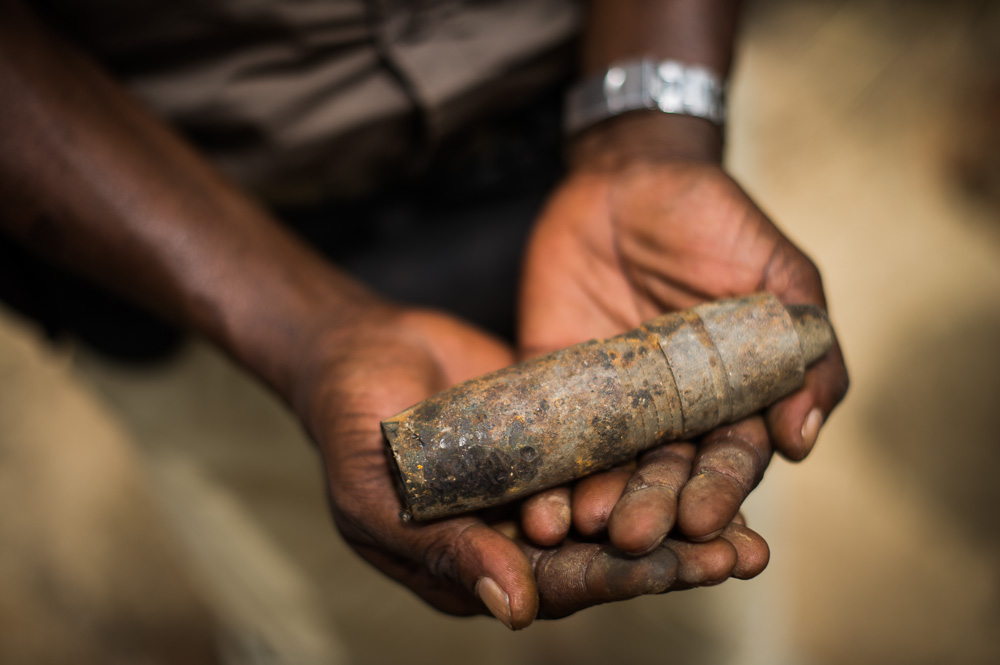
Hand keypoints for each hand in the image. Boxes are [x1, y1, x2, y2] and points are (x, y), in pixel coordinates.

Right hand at [288, 304, 768, 626]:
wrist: (356, 350)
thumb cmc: (351, 427)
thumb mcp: (379, 496)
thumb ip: (445, 552)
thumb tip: (517, 611)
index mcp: (474, 566)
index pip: (560, 587)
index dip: (627, 580)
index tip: (695, 568)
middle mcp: (514, 536)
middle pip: (603, 560)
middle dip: (674, 560)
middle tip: (744, 556)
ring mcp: (536, 489)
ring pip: (615, 514)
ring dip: (678, 519)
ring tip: (749, 524)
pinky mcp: (552, 443)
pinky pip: (608, 459)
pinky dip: (654, 463)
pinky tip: (707, 453)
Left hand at [518, 151, 847, 551]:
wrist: (625, 176)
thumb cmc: (711, 219)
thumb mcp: (776, 270)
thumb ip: (803, 348)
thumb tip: (803, 438)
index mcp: (729, 398)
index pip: (728, 459)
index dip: (717, 491)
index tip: (702, 521)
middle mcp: (668, 412)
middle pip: (662, 474)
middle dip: (651, 507)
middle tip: (633, 535)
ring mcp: (608, 402)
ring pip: (604, 466)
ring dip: (593, 500)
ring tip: (579, 524)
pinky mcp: (552, 383)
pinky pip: (545, 432)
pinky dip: (540, 469)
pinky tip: (530, 501)